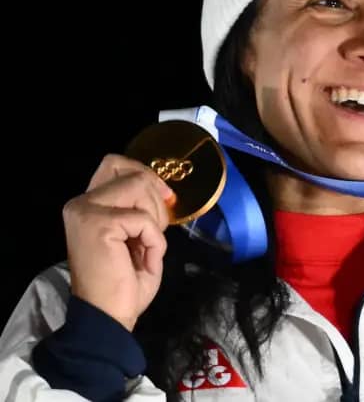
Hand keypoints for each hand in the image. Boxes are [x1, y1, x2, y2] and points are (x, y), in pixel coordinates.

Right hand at [62, 154, 174, 330]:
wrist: (108, 317)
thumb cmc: (124, 284)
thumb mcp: (136, 237)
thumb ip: (140, 209)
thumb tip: (162, 191)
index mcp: (87, 205)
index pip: (115, 164)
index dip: (145, 174)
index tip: (166, 196)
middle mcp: (80, 204)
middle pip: (132, 173)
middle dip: (156, 198)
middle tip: (156, 231)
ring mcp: (87, 212)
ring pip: (139, 188)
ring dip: (156, 219)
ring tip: (146, 247)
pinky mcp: (99, 224)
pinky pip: (145, 219)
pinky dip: (155, 241)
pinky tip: (144, 259)